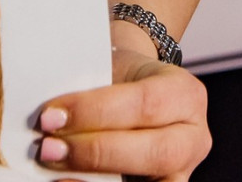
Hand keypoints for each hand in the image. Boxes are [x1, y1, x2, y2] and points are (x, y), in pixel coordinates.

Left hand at [36, 50, 209, 177]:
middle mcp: (193, 137)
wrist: (137, 89)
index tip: (51, 115)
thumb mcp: (112, 70)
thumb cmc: (122, 78)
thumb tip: (48, 117)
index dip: (96, 112)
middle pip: (154, 151)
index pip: (145, 103)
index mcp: (186, 94)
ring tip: (56, 169)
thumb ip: (89, 91)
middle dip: (96, 153)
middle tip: (48, 148)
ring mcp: (183, 171)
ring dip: (97, 180)